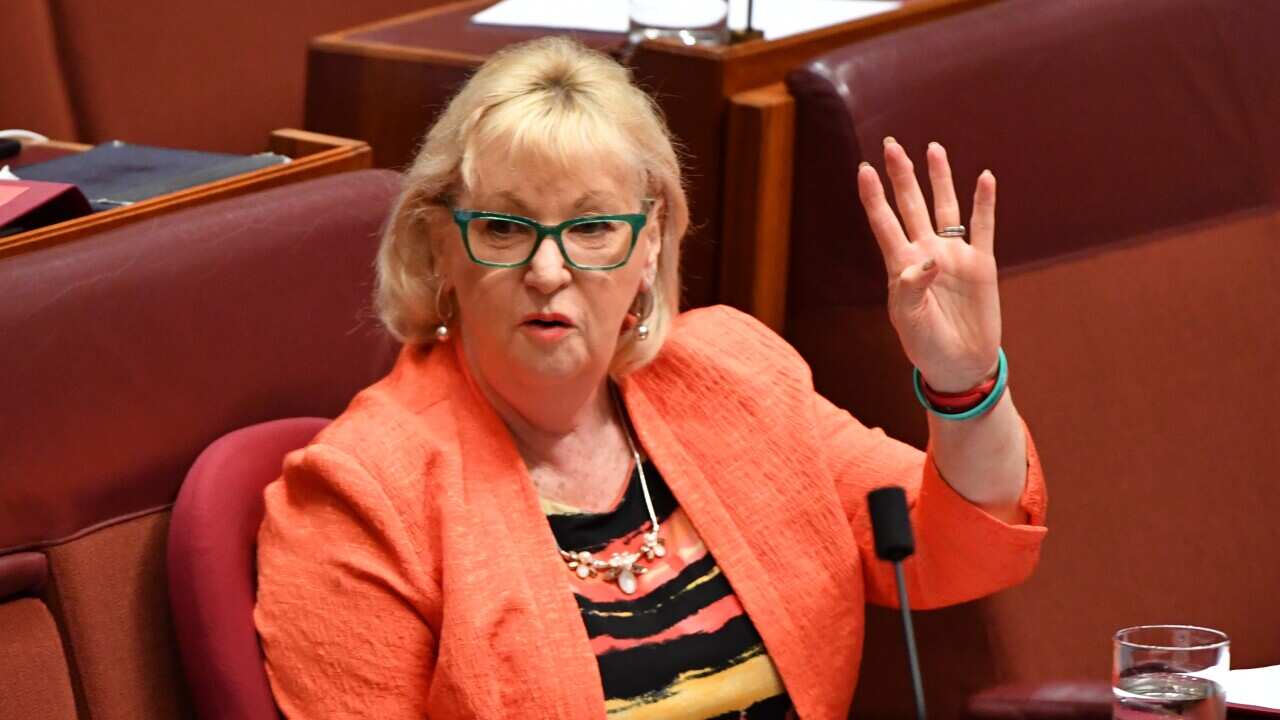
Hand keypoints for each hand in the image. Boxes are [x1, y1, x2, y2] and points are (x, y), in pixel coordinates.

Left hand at [857, 139, 1000, 392]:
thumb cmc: (926, 344)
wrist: (960, 363)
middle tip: (891, 145)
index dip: (874, 197)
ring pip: (945, 208)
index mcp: (901, 265)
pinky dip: (984, 203)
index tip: (864, 169)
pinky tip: (984, 178)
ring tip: (934, 148)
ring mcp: (954, 255)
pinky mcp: (981, 263)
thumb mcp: (910, 320)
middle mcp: (926, 252)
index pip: (884, 223)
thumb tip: (928, 258)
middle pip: (911, 205)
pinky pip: (982, 227)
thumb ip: (912, 289)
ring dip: (940, 179)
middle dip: (902, 176)